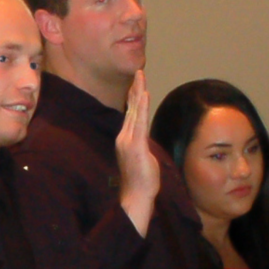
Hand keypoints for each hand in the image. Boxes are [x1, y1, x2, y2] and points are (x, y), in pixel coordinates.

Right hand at [114, 66, 159, 234]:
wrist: (136, 196)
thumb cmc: (140, 181)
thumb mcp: (142, 158)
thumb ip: (141, 145)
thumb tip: (144, 140)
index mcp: (125, 140)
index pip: (131, 114)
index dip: (134, 97)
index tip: (137, 83)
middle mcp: (124, 137)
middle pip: (131, 108)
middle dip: (135, 89)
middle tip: (139, 71)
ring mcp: (128, 141)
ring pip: (134, 111)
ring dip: (138, 92)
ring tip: (141, 76)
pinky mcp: (136, 146)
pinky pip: (140, 122)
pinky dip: (141, 106)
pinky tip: (144, 94)